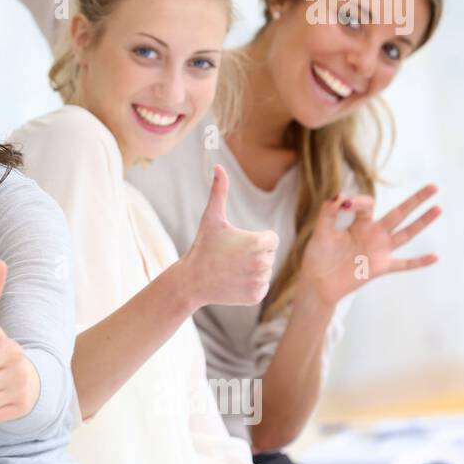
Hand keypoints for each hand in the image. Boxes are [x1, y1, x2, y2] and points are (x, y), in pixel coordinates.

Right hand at [179, 165, 279, 306]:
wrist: (191, 281)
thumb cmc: (203, 246)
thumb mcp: (211, 218)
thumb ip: (219, 191)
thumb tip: (218, 166)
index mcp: (259, 242)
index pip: (271, 239)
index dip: (255, 240)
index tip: (237, 244)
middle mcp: (263, 263)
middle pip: (269, 255)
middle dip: (253, 255)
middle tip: (231, 258)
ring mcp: (259, 281)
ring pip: (265, 272)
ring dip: (252, 270)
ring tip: (231, 270)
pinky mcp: (255, 297)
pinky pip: (261, 287)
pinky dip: (250, 285)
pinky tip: (233, 282)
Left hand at [300, 185, 440, 305]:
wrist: (318, 282)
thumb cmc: (318, 256)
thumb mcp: (321, 230)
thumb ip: (328, 212)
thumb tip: (341, 195)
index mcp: (358, 224)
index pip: (369, 204)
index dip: (359, 201)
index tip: (345, 204)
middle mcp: (373, 235)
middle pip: (399, 214)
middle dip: (415, 200)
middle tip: (433, 186)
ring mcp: (379, 251)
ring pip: (406, 234)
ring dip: (422, 222)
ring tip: (438, 208)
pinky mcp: (380, 267)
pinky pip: (404, 264)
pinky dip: (419, 262)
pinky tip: (435, 257)